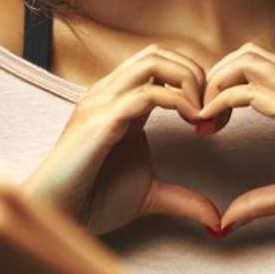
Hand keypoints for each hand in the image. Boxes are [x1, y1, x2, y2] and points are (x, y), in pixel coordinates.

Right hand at [25, 44, 220, 234]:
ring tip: (202, 114)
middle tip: (212, 110)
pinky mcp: (99, 121)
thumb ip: (182, 199)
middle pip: (157, 53)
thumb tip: (216, 220)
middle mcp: (108, 94)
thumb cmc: (93, 200)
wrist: (58, 216)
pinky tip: (193, 121)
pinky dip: (177, 101)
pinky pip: (144, 94)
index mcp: (118, 103)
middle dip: (194, 74)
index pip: (159, 64)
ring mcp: (101, 103)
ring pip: (152, 62)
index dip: (193, 82)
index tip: (212, 119)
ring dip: (188, 81)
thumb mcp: (150, 195)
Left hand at [198, 43, 274, 242]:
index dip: (225, 86)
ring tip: (200, 117)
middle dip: (214, 77)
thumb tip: (226, 220)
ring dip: (214, 84)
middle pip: (248, 54)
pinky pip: (250, 93)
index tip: (207, 121)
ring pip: (246, 62)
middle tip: (198, 113)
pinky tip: (208, 124)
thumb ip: (259, 200)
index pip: (259, 67)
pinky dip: (220, 102)